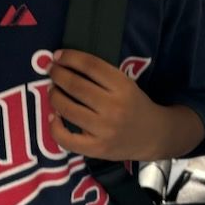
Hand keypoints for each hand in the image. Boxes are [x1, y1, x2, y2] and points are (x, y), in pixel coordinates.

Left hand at [48, 49, 165, 160]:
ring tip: (53, 91)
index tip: (58, 55)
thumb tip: (65, 63)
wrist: (154, 135)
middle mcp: (113, 107)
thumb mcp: (126, 84)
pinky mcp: (97, 148)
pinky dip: (54, 126)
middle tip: (51, 70)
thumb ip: (101, 75)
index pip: (91, 65)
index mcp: (123, 86)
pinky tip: (53, 117)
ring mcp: (104, 130)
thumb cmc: (135, 105)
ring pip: (68, 109)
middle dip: (57, 74)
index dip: (70, 57)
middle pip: (76, 85)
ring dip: (54, 96)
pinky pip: (66, 138)